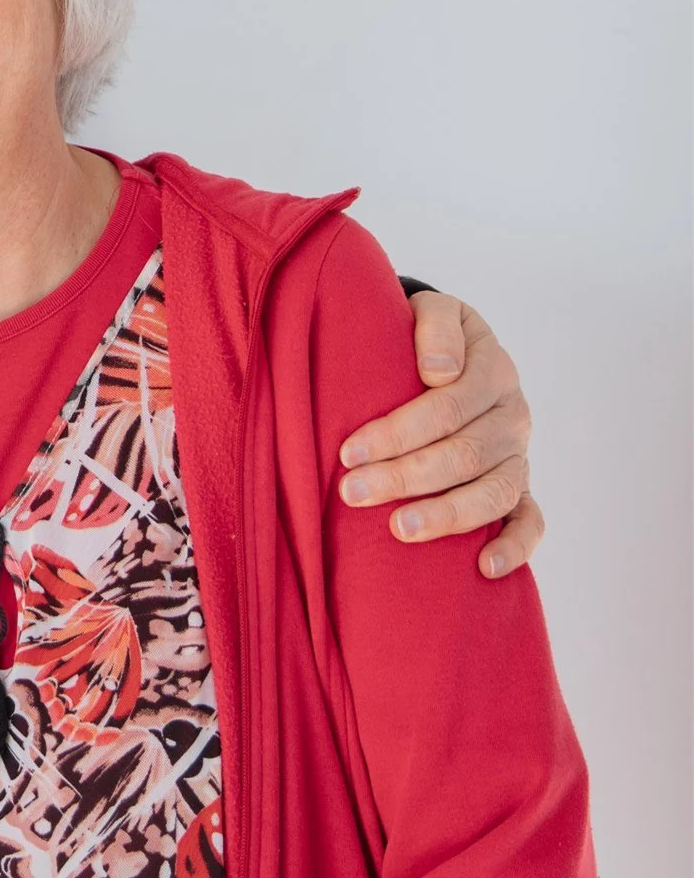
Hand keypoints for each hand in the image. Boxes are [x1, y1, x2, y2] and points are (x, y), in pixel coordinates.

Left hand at [337, 293, 541, 577]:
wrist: (451, 347)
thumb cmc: (426, 333)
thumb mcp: (434, 309)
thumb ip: (436, 327)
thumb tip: (438, 372)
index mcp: (492, 370)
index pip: (446, 408)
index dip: (397, 432)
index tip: (348, 451)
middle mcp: (512, 416)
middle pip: (463, 454)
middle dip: (404, 476)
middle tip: (353, 493)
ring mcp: (519, 454)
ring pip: (494, 492)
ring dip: (447, 514)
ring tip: (400, 529)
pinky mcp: (521, 486)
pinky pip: (530, 521)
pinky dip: (515, 546)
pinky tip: (484, 567)